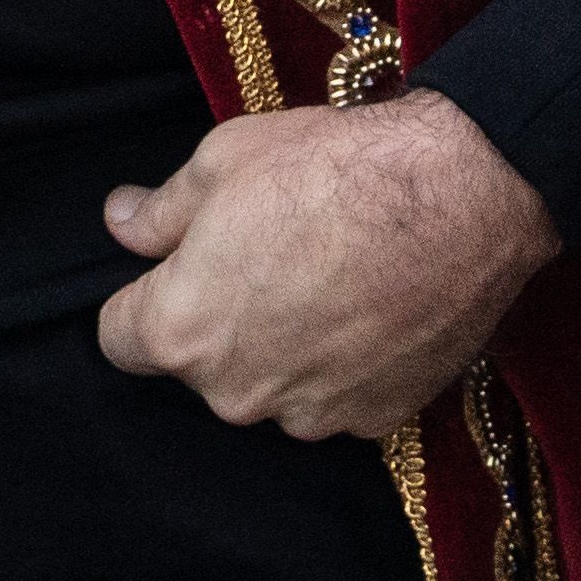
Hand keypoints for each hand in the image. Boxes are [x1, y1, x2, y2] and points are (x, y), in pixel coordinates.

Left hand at [92, 92, 562, 440]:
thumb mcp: (223, 160)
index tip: (172, 269)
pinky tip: (367, 306)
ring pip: (268, 385)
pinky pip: (331, 396)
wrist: (460, 196)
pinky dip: (339, 364)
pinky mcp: (373, 420)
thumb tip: (120, 222)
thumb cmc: (332, 169)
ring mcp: (308, 414)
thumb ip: (160, 209)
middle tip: (262, 253)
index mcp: (182, 329)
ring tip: (323, 275)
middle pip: (199, 365)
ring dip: (280, 347)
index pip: (120, 339)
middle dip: (216, 318)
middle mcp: (236, 392)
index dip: (140, 297)